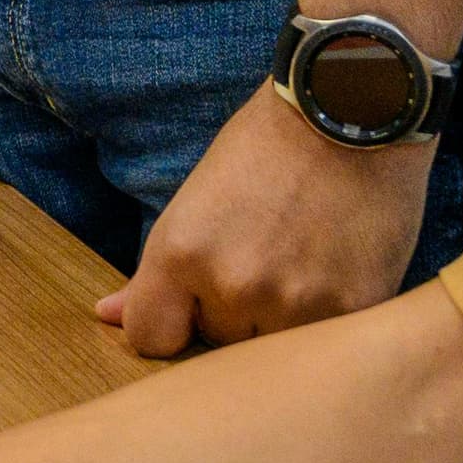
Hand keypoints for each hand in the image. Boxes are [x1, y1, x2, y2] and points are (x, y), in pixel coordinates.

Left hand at [101, 87, 429, 353]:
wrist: (348, 113)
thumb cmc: (266, 148)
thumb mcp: (194, 199)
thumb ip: (157, 270)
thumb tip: (109, 315)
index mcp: (180, 252)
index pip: (152, 337)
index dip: (169, 326)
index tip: (186, 312)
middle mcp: (232, 284)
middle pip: (217, 342)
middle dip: (231, 315)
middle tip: (259, 262)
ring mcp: (296, 302)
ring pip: (272, 348)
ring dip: (280, 323)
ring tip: (298, 265)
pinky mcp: (353, 309)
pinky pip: (324, 342)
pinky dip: (326, 320)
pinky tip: (334, 275)